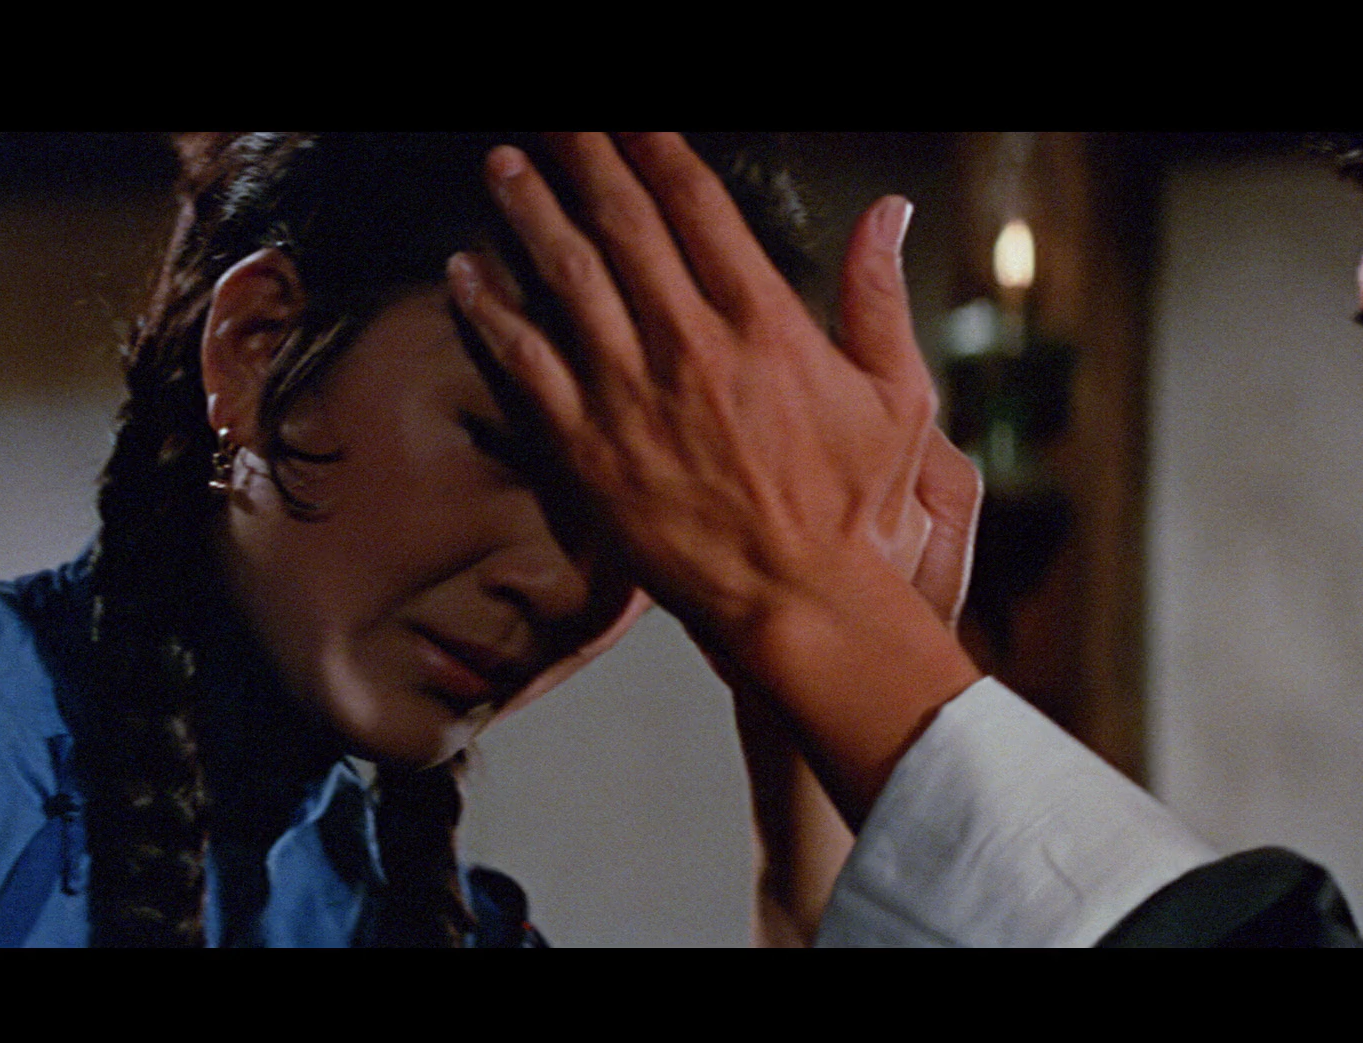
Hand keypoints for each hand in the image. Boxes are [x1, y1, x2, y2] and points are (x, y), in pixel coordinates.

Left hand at [451, 134, 932, 639]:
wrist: (799, 601)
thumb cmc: (853, 509)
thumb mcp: (897, 396)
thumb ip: (879, 296)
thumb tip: (889, 210)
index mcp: (765, 324)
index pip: (699, 205)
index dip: (657, 147)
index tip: (632, 121)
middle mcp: (691, 344)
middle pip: (622, 221)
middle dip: (583, 155)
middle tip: (554, 122)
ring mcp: (632, 395)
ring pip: (565, 276)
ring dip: (529, 210)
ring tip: (503, 165)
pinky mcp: (588, 449)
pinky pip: (527, 363)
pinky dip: (492, 310)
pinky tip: (466, 272)